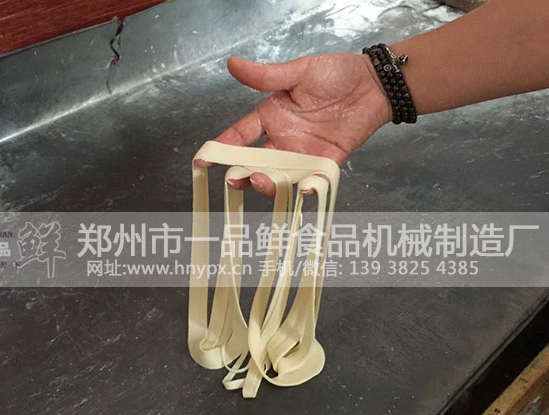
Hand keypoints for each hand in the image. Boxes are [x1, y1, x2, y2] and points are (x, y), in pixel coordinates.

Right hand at [195, 54, 391, 195]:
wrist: (374, 83)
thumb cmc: (336, 74)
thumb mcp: (298, 72)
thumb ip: (266, 76)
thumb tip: (232, 64)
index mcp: (271, 116)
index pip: (240, 136)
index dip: (221, 148)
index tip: (203, 160)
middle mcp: (283, 138)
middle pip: (256, 162)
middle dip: (243, 173)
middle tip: (235, 179)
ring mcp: (304, 153)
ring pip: (280, 175)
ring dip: (269, 183)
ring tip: (262, 181)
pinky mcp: (327, 162)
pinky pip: (314, 180)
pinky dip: (310, 188)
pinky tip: (305, 189)